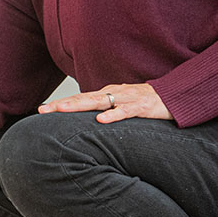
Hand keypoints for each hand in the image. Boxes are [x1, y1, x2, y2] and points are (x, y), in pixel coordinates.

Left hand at [38, 83, 172, 123]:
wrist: (175, 95)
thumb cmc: (145, 101)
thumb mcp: (121, 105)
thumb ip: (105, 109)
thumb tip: (88, 122)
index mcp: (107, 94)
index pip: (80, 99)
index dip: (61, 104)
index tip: (42, 110)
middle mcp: (113, 94)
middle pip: (83, 99)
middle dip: (62, 105)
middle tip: (43, 110)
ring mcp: (127, 99)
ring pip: (99, 102)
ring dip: (79, 106)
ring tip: (61, 110)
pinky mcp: (142, 107)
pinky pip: (126, 112)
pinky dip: (114, 115)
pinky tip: (101, 120)